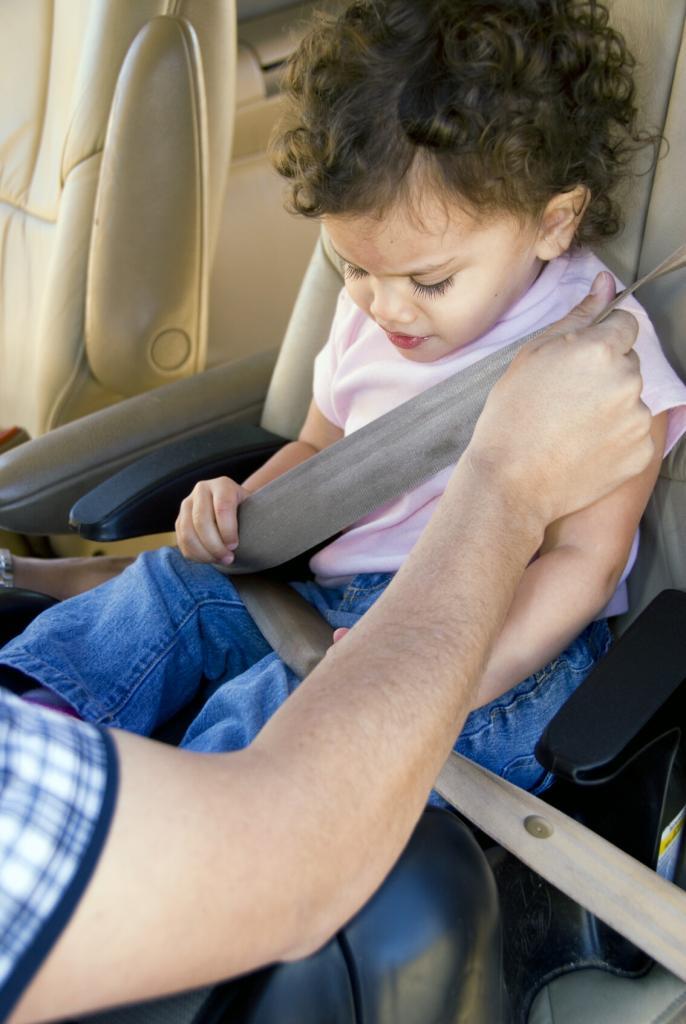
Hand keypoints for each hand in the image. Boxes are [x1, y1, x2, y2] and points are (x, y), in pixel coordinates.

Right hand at [175, 477, 250, 563]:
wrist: (234, 509)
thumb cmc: (247, 512)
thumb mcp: (253, 509)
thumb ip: (253, 518)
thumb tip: (251, 538)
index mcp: (223, 485)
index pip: (222, 508)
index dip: (228, 530)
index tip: (234, 546)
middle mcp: (202, 490)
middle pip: (201, 521)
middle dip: (215, 545)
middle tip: (229, 558)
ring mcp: (187, 504)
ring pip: (187, 533)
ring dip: (204, 553)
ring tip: (220, 560)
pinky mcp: (179, 520)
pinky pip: (182, 541)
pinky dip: (195, 555)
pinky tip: (210, 559)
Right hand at [466, 272, 653, 523]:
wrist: (510, 481)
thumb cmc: (512, 416)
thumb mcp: (533, 354)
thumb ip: (577, 316)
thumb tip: (605, 282)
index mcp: (601, 349)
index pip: (624, 325)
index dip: (599, 341)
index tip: (577, 364)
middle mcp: (628, 380)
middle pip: (629, 363)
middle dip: (605, 374)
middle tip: (566, 398)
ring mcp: (638, 419)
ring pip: (631, 398)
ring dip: (611, 406)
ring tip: (572, 426)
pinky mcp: (640, 452)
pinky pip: (633, 433)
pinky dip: (615, 438)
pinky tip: (582, 446)